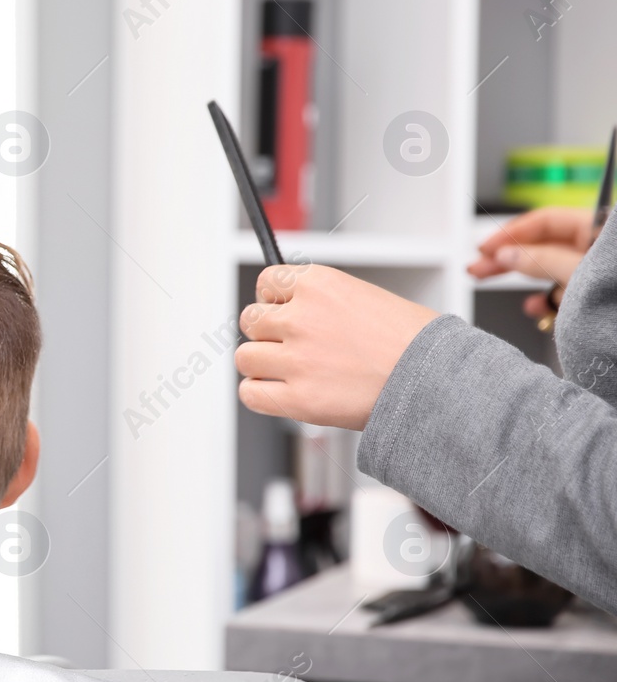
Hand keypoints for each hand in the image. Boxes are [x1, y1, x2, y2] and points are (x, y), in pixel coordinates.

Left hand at [235, 264, 439, 429]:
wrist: (437, 379)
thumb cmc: (412, 341)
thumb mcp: (362, 296)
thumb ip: (318, 301)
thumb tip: (283, 309)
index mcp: (318, 284)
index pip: (266, 283)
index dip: (273, 301)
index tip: (283, 313)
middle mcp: (301, 318)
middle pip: (250, 321)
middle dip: (267, 334)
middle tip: (291, 346)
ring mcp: (296, 359)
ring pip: (245, 357)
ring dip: (262, 365)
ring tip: (290, 371)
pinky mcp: (298, 398)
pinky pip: (250, 394)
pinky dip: (259, 394)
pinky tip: (279, 392)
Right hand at [470, 207, 594, 316]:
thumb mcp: (578, 271)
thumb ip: (542, 261)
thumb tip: (507, 254)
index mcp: (597, 230)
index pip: (546, 221)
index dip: (512, 232)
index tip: (485, 248)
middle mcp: (594, 249)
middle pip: (542, 245)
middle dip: (506, 256)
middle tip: (478, 266)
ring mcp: (595, 273)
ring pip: (548, 270)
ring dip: (519, 278)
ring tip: (490, 282)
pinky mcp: (593, 296)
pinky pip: (562, 293)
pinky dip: (544, 300)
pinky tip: (534, 306)